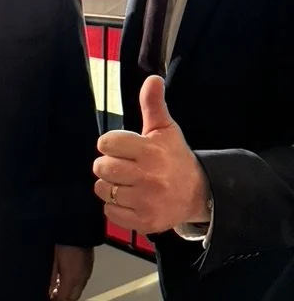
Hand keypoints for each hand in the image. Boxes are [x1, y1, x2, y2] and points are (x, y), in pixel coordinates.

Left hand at [48, 245, 93, 300]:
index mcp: (72, 278)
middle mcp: (82, 277)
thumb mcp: (52, 261)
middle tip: (52, 293)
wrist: (77, 227)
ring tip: (57, 282)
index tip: (47, 299)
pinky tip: (66, 273)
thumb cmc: (63, 241)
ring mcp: (87, 271)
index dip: (53, 300)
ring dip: (69, 288)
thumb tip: (47, 290)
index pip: (63, 298)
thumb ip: (50, 278)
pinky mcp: (89, 264)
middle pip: (73, 296)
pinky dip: (74, 280)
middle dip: (62, 297)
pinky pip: (82, 278)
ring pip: (78, 288)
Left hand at [93, 76, 210, 232]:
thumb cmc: (174, 157)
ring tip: (124, 182)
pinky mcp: (144, 222)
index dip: (109, 144)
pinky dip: (114, 206)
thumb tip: (152, 78)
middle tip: (119, 165)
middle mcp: (149, 177)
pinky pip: (110, 212)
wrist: (198, 193)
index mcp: (150, 151)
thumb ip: (153, 104)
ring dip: (108, 185)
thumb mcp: (165, 129)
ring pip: (103, 190)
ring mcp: (146, 201)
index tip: (120, 147)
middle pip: (102, 167)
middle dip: (105, 164)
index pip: (107, 143)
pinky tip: (128, 198)